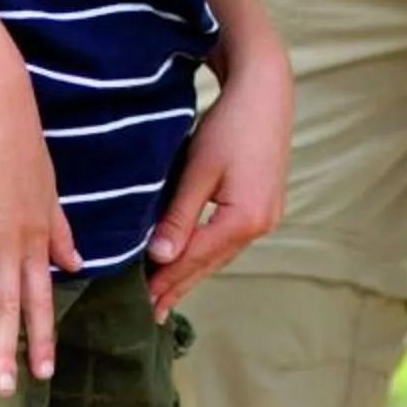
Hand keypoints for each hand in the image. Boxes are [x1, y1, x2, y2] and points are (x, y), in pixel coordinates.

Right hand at [0, 94, 81, 395]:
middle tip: (1, 391)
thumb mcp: (51, 194)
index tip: (44, 370)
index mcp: (33, 240)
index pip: (39, 297)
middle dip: (4, 351)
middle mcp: (9, 244)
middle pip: (6, 307)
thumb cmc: (22, 148)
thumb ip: (61, 233)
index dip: (41, 335)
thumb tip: (76, 264)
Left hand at [145, 51, 291, 320]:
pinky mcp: (265, 206)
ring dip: (193, 273)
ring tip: (167, 296)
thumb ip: (180, 216)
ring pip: (221, 254)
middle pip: (210, 264)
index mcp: (244, 220)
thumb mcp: (198, 170)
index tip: (140, 302)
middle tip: (150, 313)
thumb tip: (159, 257)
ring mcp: (267, 217)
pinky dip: (207, 253)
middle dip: (179, 286)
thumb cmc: (230, 124)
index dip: (166, 281)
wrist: (267, 92)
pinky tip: (193, 259)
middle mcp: (260, 226)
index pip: (194, 259)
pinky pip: (229, 241)